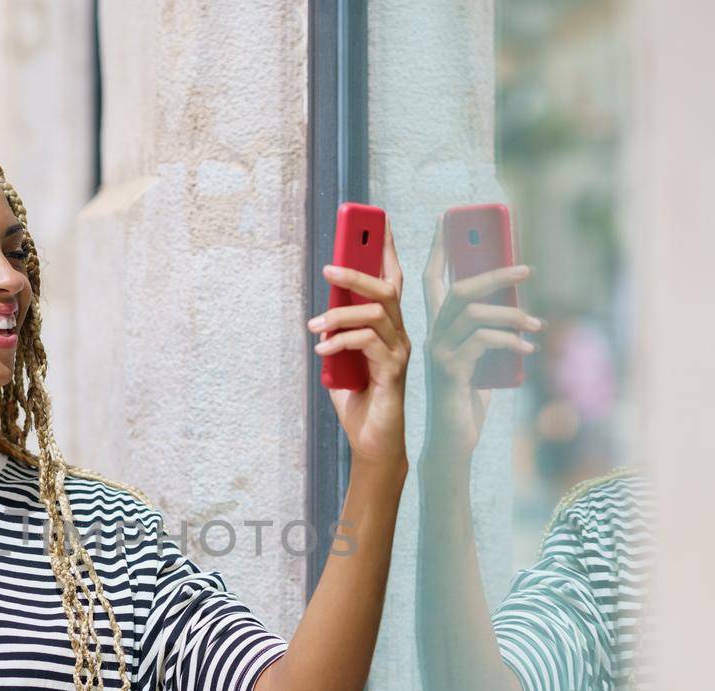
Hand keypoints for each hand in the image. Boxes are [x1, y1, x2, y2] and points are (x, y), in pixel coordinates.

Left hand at [306, 220, 412, 467]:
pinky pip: (368, 342)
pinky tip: (323, 350)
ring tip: (314, 326)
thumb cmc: (358, 401)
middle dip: (358, 273)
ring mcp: (400, 352)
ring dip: (339, 314)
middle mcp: (399, 335)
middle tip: (329, 269)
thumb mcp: (341, 360)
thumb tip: (322, 313)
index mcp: (388, 328)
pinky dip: (341, 342)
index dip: (387, 251)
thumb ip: (337, 335)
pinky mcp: (394, 371)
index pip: (392, 281)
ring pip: (376, 312)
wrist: (371, 442)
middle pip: (387, 289)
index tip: (376, 223)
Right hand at [421, 215, 540, 457]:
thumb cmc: (468, 401)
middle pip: (459, 289)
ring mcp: (439, 353)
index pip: (431, 280)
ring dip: (512, 313)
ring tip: (536, 324)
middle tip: (526, 269)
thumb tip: (519, 312)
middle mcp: (432, 336)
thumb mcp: (482, 360)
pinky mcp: (451, 370)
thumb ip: (490, 335)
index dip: (438, 250)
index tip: (447, 221)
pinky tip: (528, 349)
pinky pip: (483, 341)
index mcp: (437, 329)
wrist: (454, 442)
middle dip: (494, 273)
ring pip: (475, 312)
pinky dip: (510, 341)